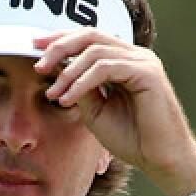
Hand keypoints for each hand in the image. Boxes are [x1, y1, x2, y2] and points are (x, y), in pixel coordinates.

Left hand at [32, 30, 195, 195]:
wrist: (161, 160)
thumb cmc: (133, 139)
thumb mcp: (96, 111)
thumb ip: (81, 89)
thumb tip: (58, 72)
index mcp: (124, 61)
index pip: (89, 38)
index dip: (61, 39)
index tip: (34, 45)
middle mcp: (135, 56)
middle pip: (91, 35)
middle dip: (59, 46)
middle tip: (38, 65)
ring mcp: (143, 62)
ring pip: (96, 50)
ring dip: (68, 71)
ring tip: (53, 93)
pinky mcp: (148, 73)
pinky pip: (106, 68)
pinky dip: (82, 82)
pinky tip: (68, 99)